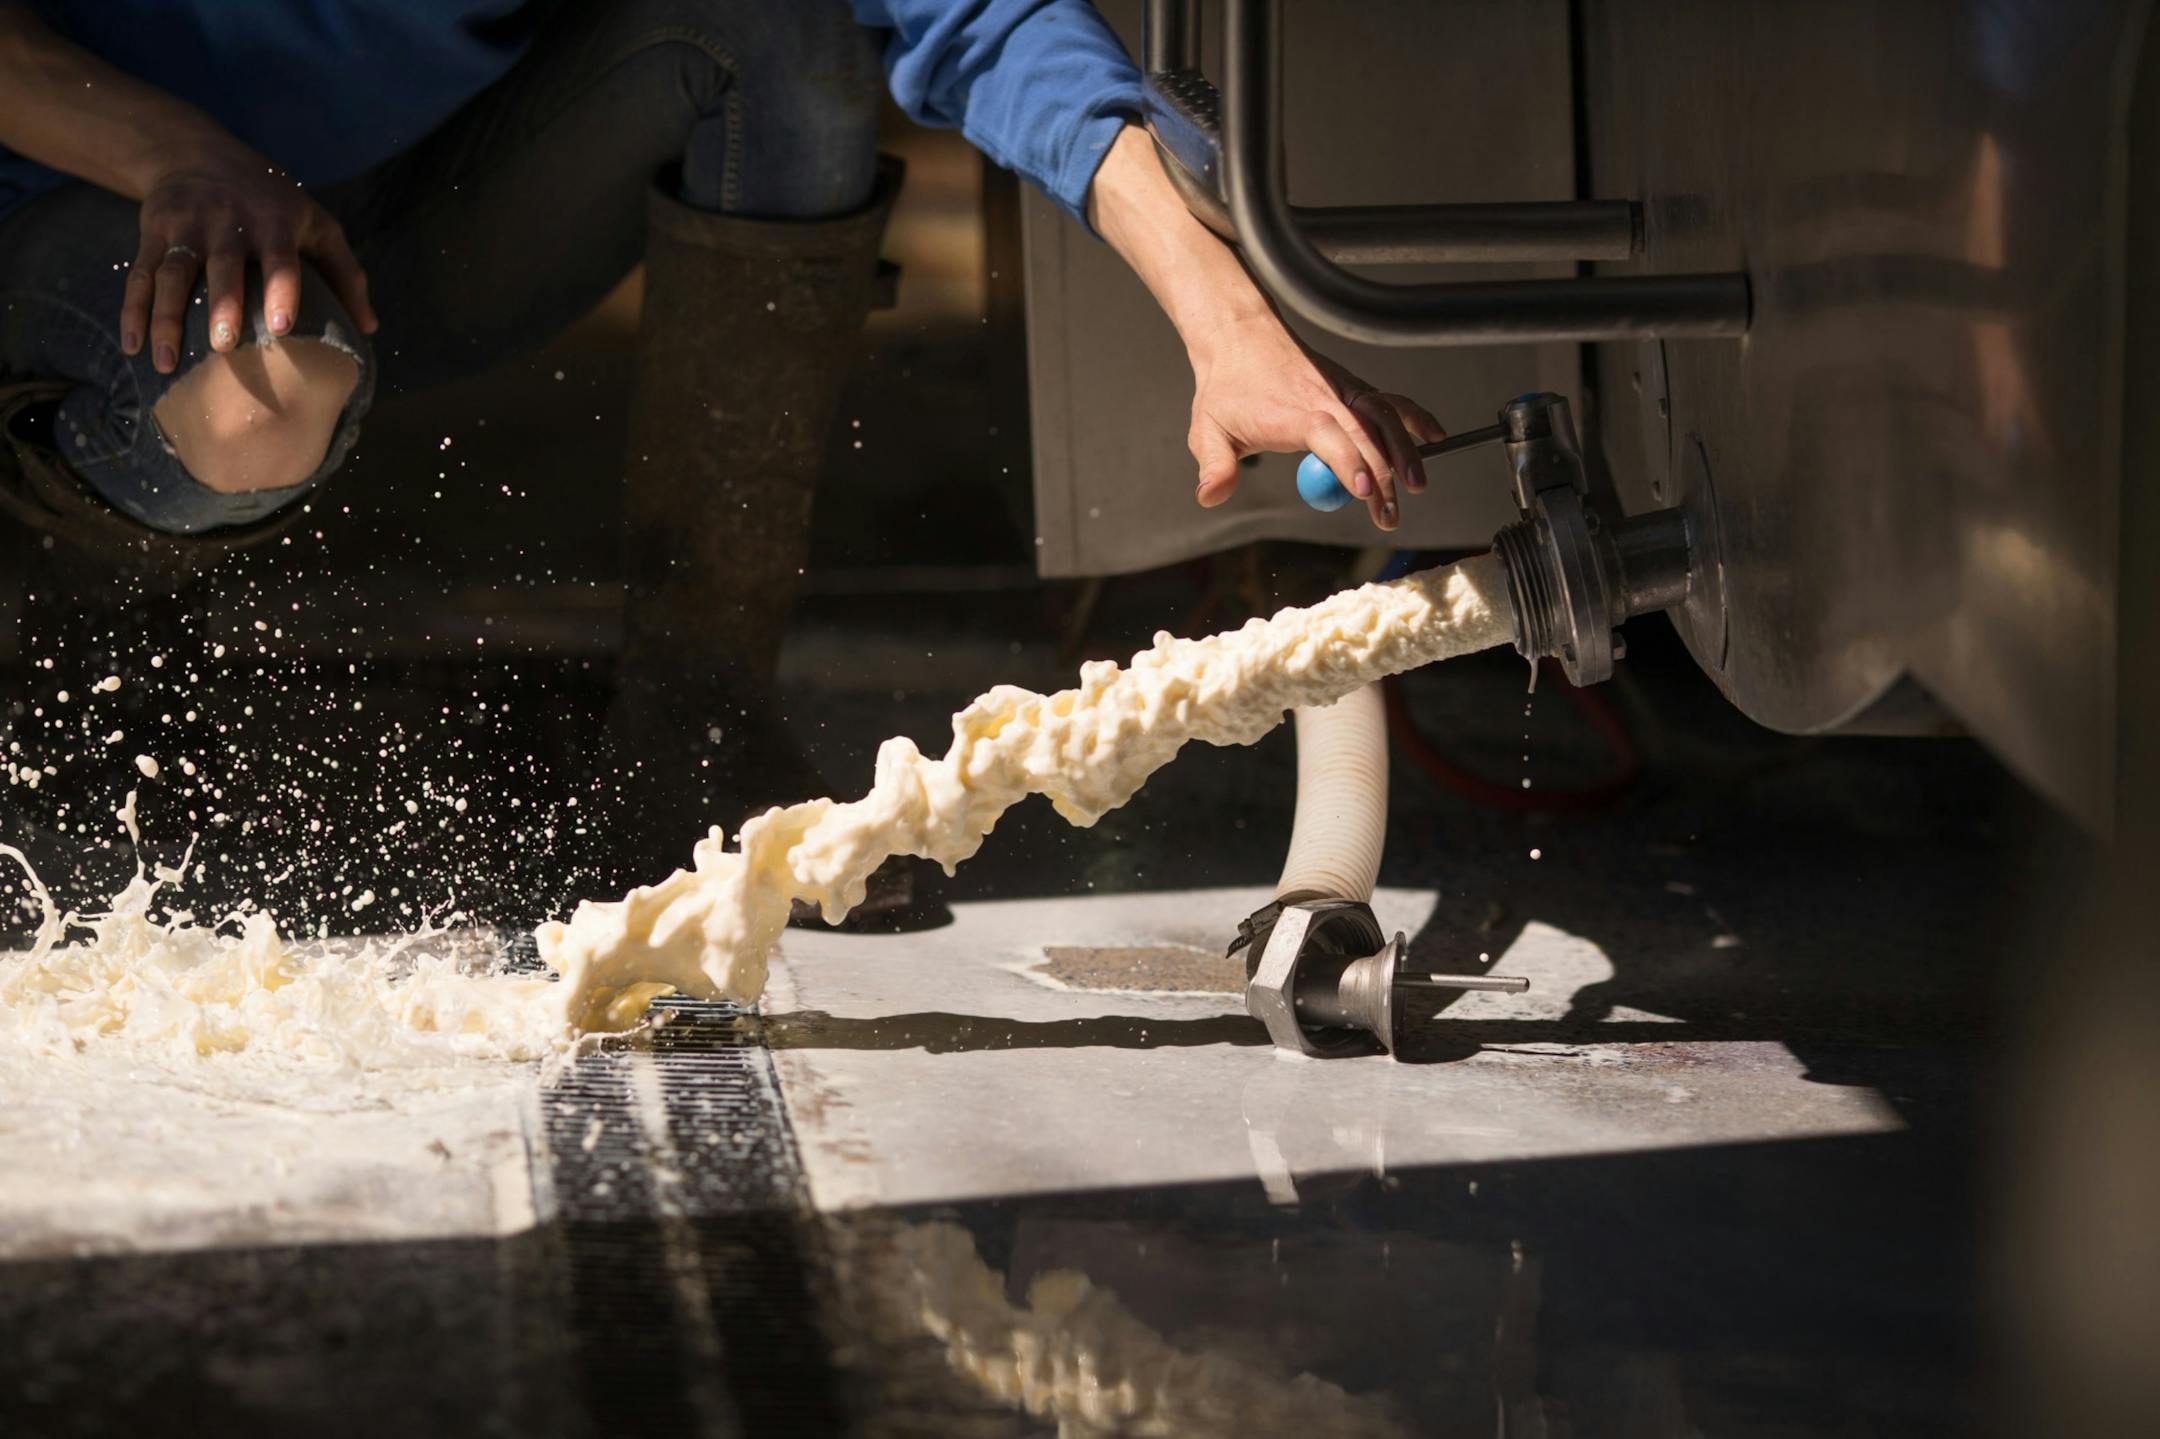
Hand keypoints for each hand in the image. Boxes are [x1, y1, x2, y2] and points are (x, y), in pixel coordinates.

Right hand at [122, 147, 376, 372]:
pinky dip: (133, 311)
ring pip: (173, 274)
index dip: (282, 291)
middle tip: (223, 348)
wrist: (195, 152)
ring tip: (166, 362)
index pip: (281, 258)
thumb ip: (345, 272)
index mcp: (274, 221)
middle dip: (220, 306)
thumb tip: (370, 328)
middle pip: (221, 266)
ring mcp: (186, 226)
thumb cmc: (273, 202)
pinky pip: (140, 274)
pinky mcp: (153, 231)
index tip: (282, 328)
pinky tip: (133, 346)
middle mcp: (227, 221)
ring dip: (167, 318)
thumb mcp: (316, 223)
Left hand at [1184, 312, 1445, 531]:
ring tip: (1417, 486)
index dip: (1348, 463)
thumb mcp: (1206, 429)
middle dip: (1383, 479)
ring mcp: (1343, 391)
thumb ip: (1213, 466)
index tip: (1364, 492)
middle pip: (1365, 438)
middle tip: (1388, 517)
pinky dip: (1414, 417)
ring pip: (1385, 418)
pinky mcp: (1352, 388)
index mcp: (1292, 412)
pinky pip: (1390, 402)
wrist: (1239, 337)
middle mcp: (1325, 399)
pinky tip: (1435, 436)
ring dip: (1405, 450)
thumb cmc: (1225, 388)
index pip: (1329, 437)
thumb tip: (1210, 496)